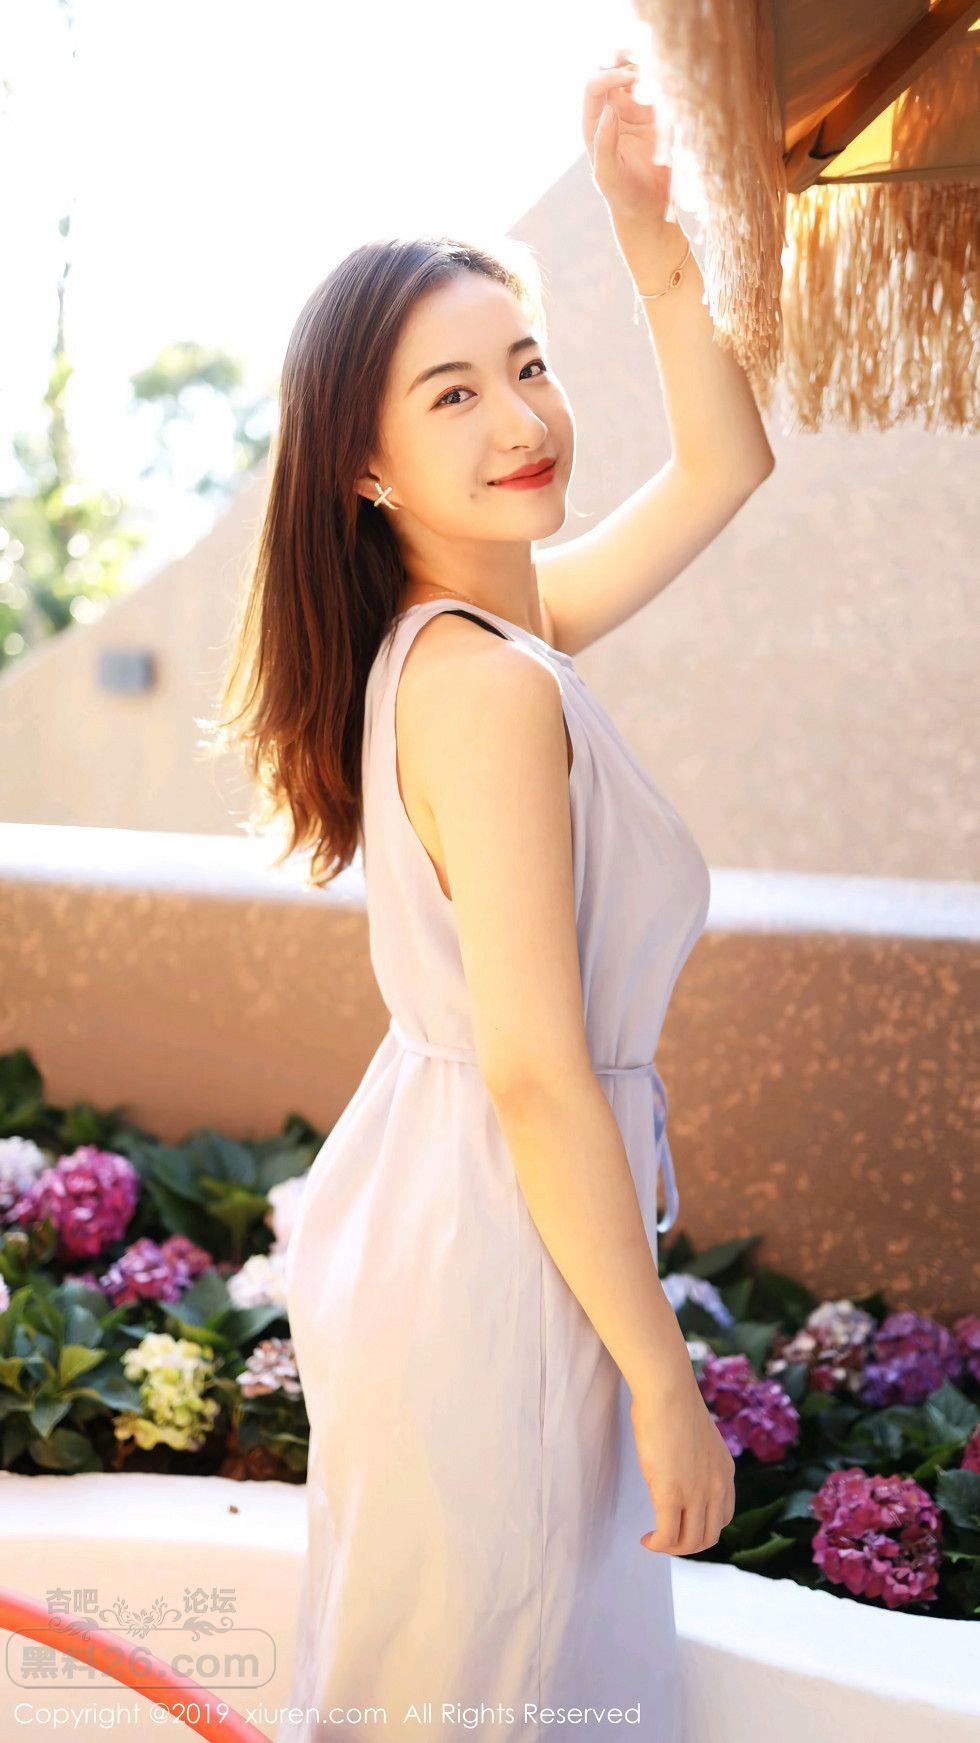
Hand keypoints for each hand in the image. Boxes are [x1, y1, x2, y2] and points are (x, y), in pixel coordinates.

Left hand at [582, 47, 672, 230]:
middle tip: (643, 60)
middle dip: (624, 58)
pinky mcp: (658, 115)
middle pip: (611, 69)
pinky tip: (673, 83)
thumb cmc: (623, 195)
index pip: (595, 84)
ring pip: (637, 73)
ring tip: (661, 68)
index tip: (629, 77)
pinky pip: (660, 88)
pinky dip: (665, 80)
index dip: (610, 75)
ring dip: (647, 65)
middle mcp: (613, 110)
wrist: (649, 209)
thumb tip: (609, 109)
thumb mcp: (609, 173)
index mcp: (594, 122)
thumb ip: (605, 143)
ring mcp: (636, 110)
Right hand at [630, 1373, 735, 1555]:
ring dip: (671, 1548)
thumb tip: (679, 1459)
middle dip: (687, 1544)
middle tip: (665, 1536)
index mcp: (725, 1471)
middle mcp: (717, 1487)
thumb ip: (695, 1455)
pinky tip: (646, 1539)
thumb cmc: (673, 1402)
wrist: (668, 1391)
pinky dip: (657, 1544)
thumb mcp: (697, 1435)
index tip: (681, 1521)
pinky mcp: (671, 1494)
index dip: (702, 1526)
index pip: (723, 1516)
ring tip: (654, 1540)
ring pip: (690, 1542)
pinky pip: (667, 1535)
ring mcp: (696, 1493)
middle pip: (709, 1536)